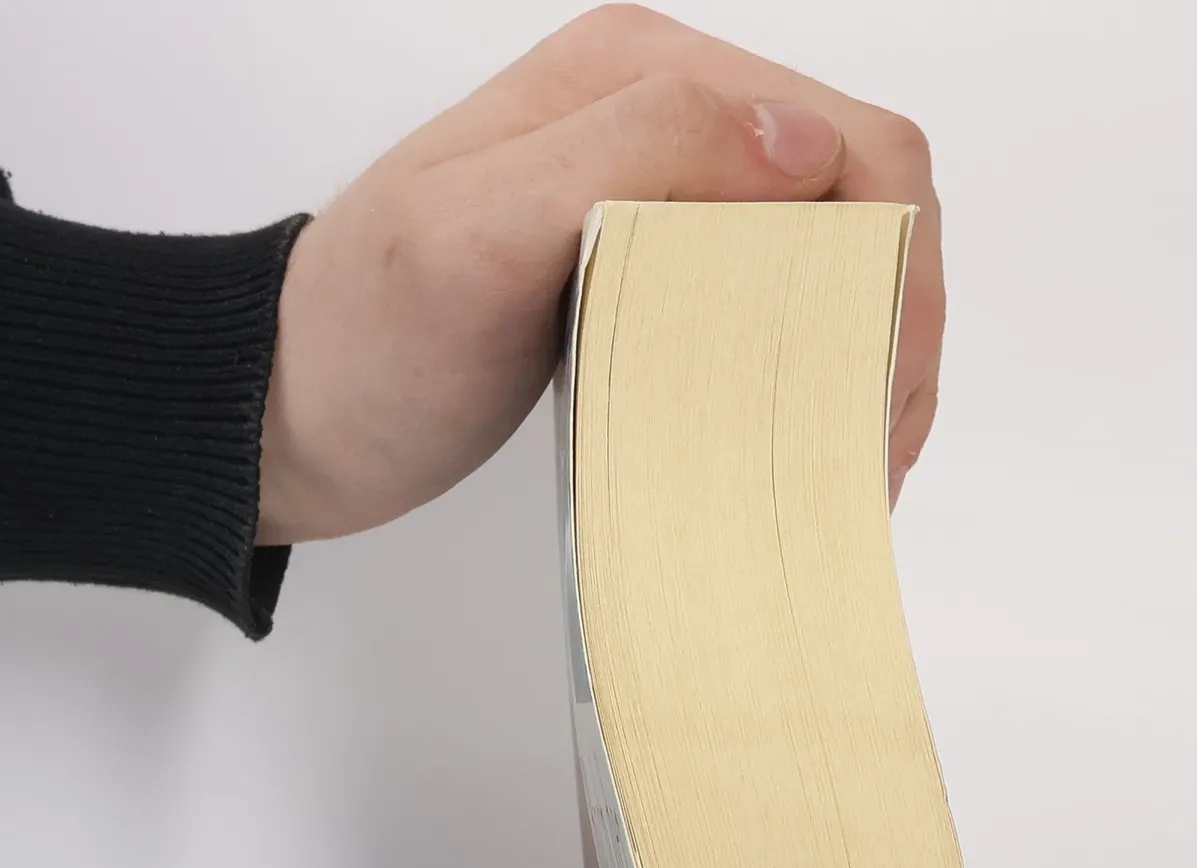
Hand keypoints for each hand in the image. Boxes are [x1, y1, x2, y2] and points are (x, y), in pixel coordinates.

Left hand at [256, 5, 943, 544]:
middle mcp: (666, 118)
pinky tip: (811, 437)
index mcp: (638, 77)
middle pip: (864, 194)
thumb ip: (631, 155)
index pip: (849, 140)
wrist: (296, 411)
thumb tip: (798, 141)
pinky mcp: (657, 272)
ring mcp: (666, 197)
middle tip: (878, 447)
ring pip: (838, 251)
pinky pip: (783, 298)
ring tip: (858, 460)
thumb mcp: (476, 236)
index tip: (880, 394)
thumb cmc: (367, 341)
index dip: (897, 265)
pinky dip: (822, 368)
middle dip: (900, 317)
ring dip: (873, 350)